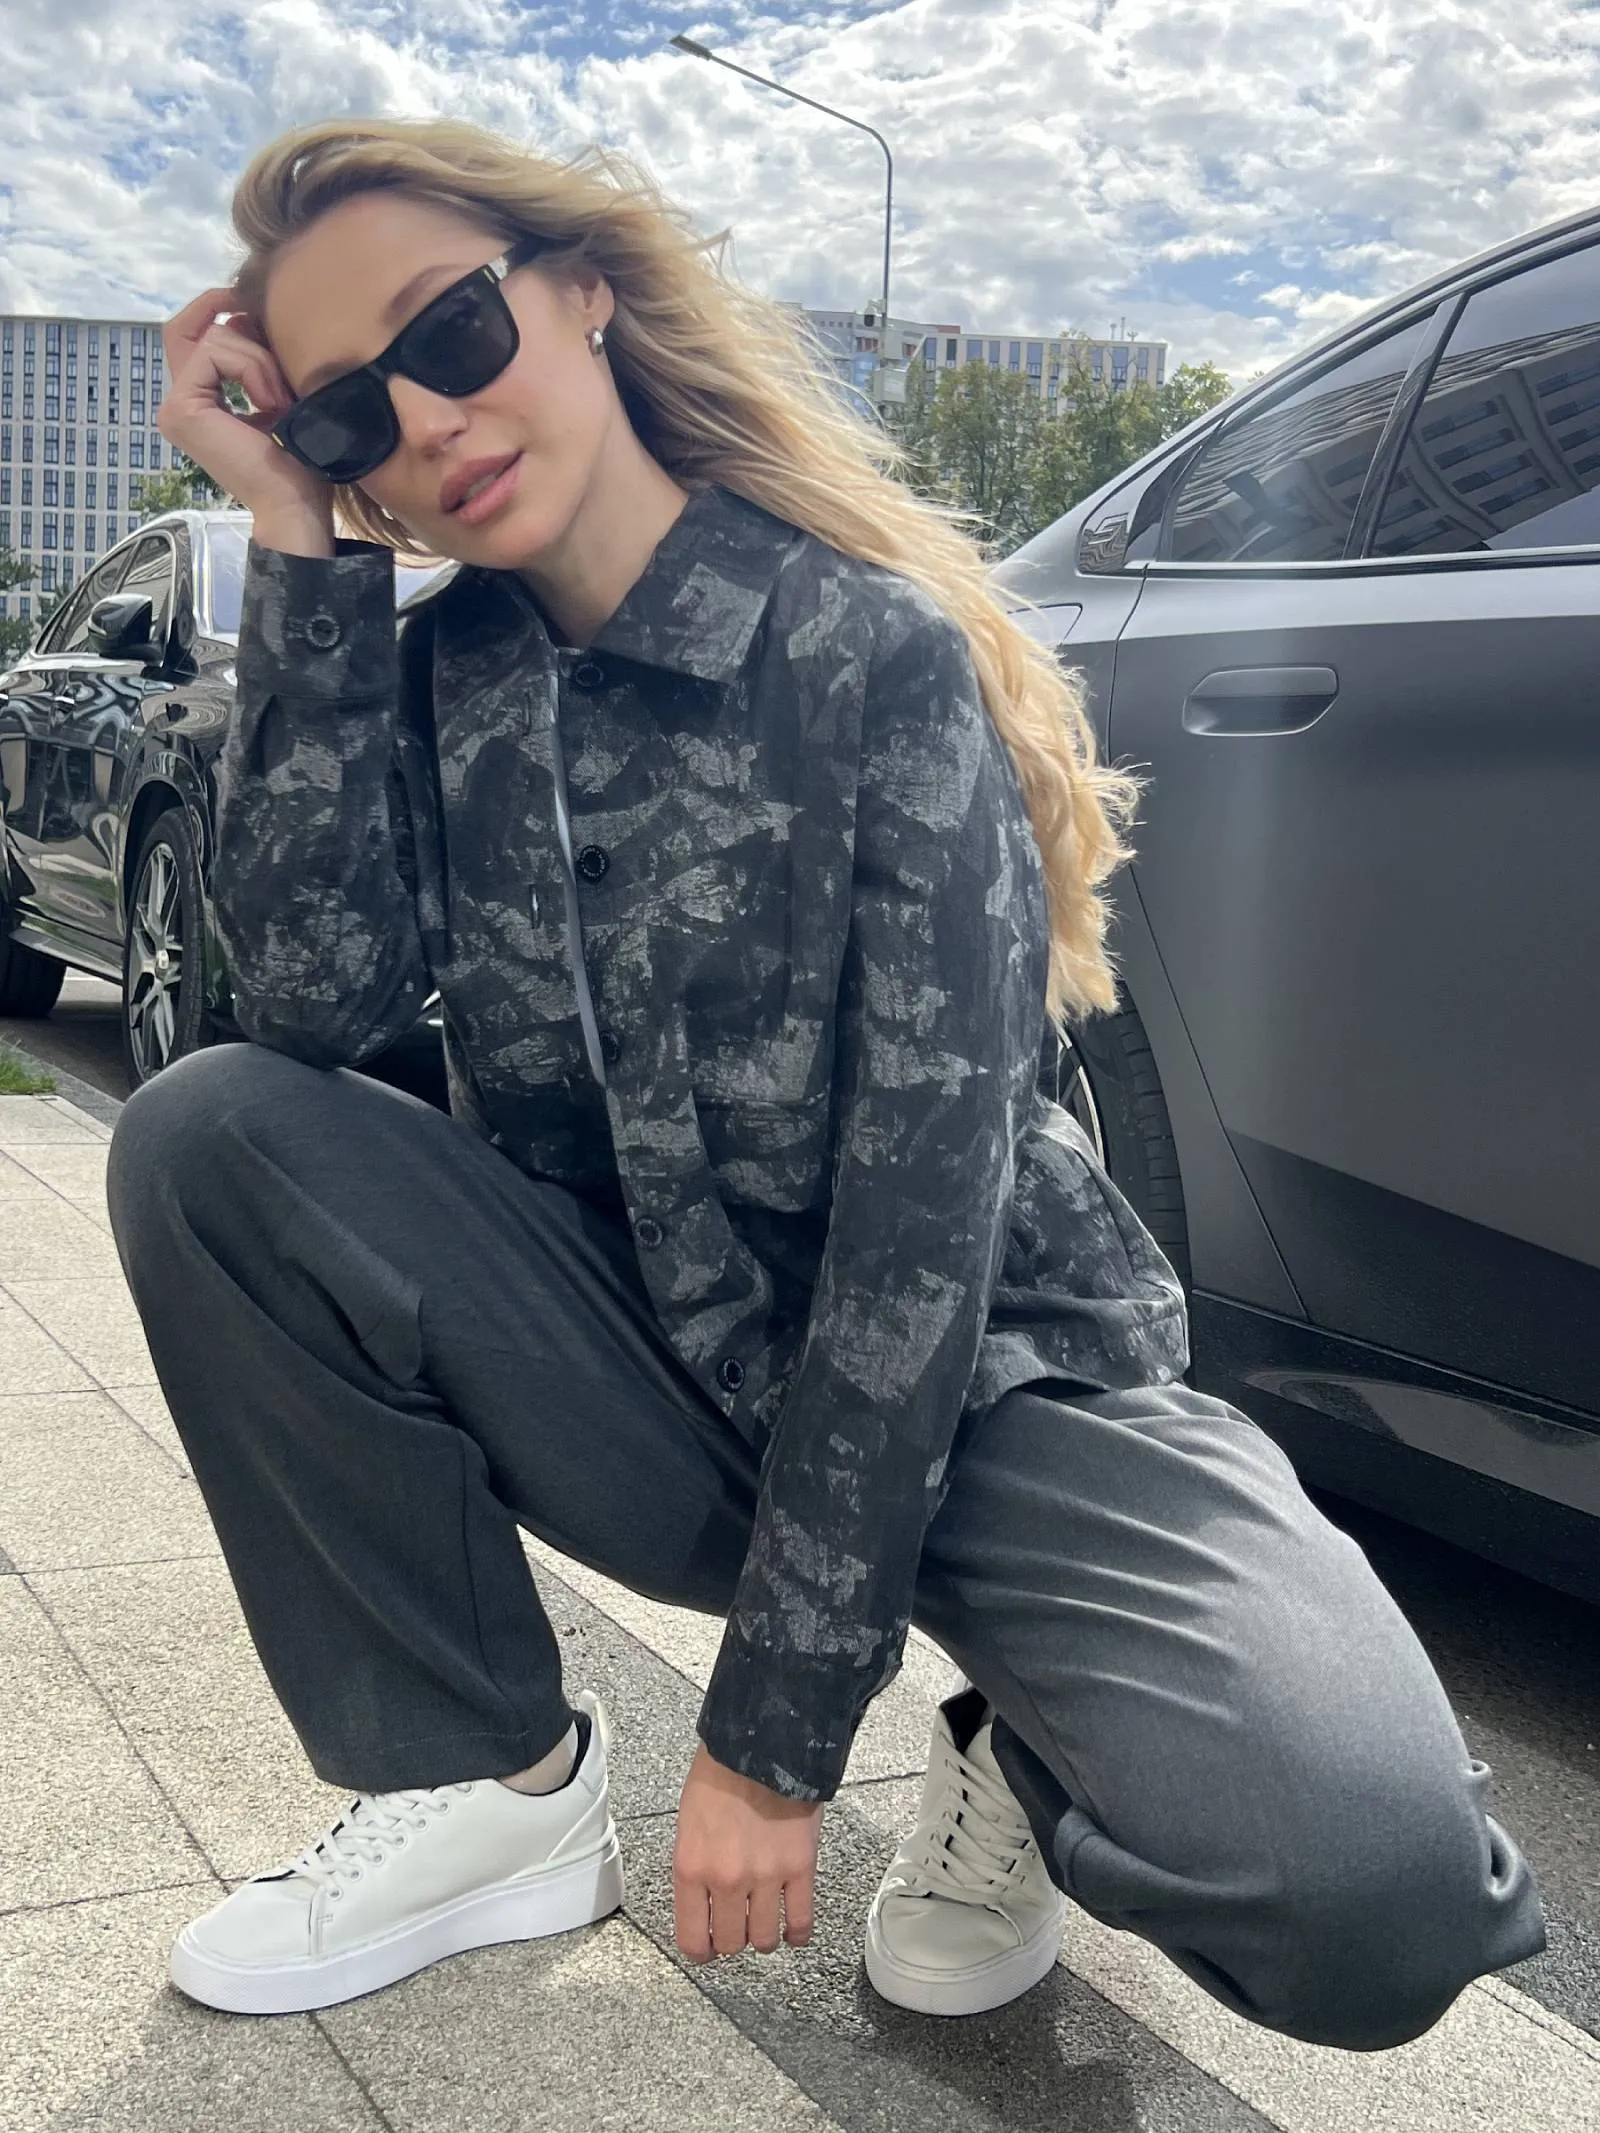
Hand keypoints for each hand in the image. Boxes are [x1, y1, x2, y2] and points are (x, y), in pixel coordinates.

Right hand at [156, 287, 334, 531]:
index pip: (194, 337)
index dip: (219, 309)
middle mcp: (180, 403)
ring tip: (282, 401)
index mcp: (200, 402)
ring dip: (259, 359)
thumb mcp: (279, 395)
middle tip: (256, 308)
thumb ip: (258, 359)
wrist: (296, 506)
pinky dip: (252, 369)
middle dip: (222, 308)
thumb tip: (243, 314)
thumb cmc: (299, 461)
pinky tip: (271, 404)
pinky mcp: (182, 409)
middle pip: (186, 327)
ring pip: (213, 338)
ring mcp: (175, 407)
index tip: (253, 305)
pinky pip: (215, 353)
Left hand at [673, 1742, 820, 1960]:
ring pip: (765, 1939)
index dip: (702, 1951)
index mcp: (691, 1868)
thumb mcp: (688, 1823)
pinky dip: (797, 1933)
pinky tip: (793, 1930)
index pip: (693, 1939)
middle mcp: (727, 1880)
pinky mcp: (800, 1868)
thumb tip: (703, 1900)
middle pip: (732, 1943)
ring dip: (764, 1936)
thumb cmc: (721, 1773)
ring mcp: (766, 1877)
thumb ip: (695, 1868)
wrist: (762, 1743)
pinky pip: (801, 1921)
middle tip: (738, 1925)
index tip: (707, 1948)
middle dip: (734, 1939)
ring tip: (765, 1920)